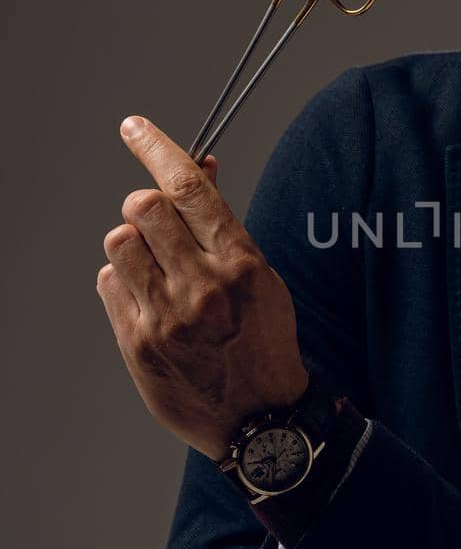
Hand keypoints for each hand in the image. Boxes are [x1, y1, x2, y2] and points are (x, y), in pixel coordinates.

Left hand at [96, 116, 309, 460]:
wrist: (261, 420)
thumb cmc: (263, 342)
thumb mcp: (261, 277)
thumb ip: (223, 226)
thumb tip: (200, 166)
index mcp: (241, 264)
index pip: (189, 187)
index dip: (157, 147)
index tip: (135, 128)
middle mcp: (202, 287)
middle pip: (143, 208)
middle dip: (147, 208)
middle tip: (161, 226)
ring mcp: (166, 317)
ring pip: (119, 242)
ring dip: (133, 244)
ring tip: (157, 269)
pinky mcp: (138, 343)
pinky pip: (109, 282)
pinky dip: (124, 281)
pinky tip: (150, 300)